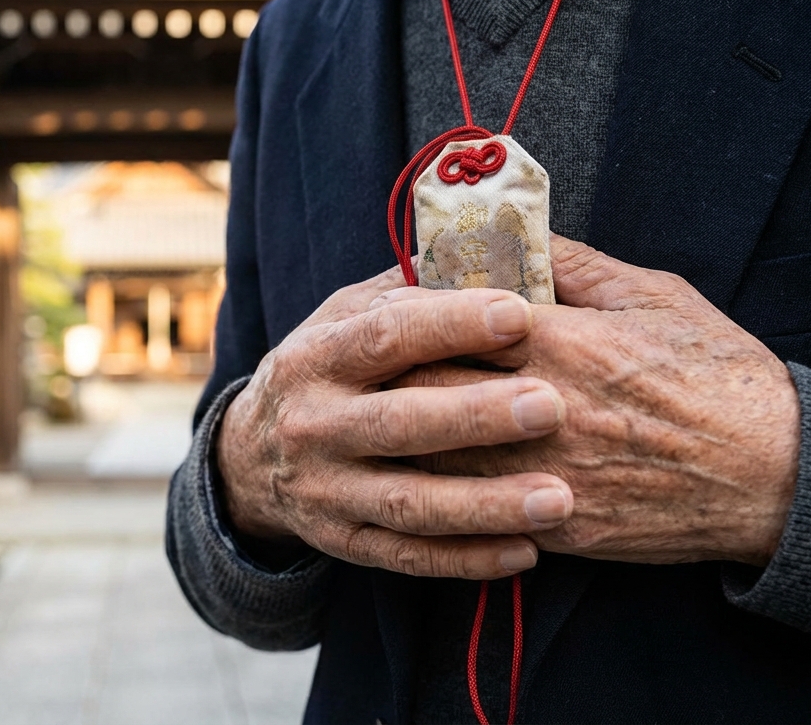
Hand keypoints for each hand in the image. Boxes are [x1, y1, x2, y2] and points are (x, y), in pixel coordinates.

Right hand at [216, 267, 574, 579]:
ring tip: (560, 499)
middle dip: (475, 416)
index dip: (451, 325)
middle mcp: (314, 425)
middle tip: (552, 407)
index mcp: (318, 356)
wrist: (250, 454)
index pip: (384, 336)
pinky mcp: (343, 541)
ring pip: (408, 502)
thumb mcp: (345, 315)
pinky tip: (528, 549)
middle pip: (397, 422)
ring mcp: (326, 489)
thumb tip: (492, 254)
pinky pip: (407, 555)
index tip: (521, 314)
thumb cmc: (328, 367)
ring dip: (485, 503)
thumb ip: (411, 291)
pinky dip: (467, 557)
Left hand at [392, 235, 800, 566]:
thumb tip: (518, 236)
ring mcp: (545, 473)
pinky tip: (422, 475)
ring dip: (401, 438)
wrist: (774, 473)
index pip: (451, 321)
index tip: (390, 307)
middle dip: (387, 376)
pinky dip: (441, 491)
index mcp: (562, 343)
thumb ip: (577, 265)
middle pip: (426, 387)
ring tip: (377, 420)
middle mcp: (542, 409)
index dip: (411, 314)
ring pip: (436, 455)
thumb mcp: (655, 297)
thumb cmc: (719, 375)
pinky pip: (474, 511)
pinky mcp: (556, 524)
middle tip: (363, 369)